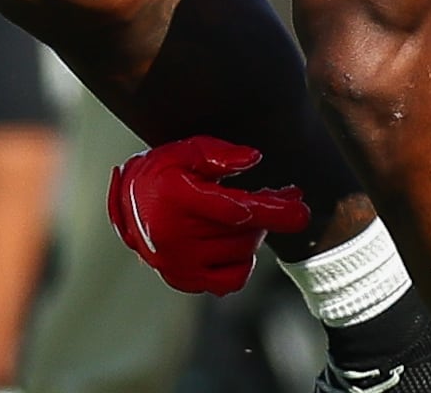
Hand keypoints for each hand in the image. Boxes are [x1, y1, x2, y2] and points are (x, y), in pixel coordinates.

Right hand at [107, 138, 308, 295]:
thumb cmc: (163, 172)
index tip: (299, 208)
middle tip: (286, 197)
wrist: (130, 203)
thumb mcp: (186, 150)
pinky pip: (230, 281)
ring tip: (255, 215)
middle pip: (244, 232)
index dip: (270, 209)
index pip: (234, 209)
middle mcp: (174, 235)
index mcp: (176, 197)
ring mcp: (178, 262)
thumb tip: (254, 159)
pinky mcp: (183, 279)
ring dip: (257, 233)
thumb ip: (219, 154)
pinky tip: (241, 242)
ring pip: (242, 253)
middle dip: (272, 214)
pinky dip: (243, 262)